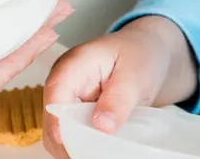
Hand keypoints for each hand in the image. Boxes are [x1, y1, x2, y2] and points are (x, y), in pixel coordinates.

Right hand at [42, 16, 197, 157]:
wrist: (147, 52)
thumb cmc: (139, 55)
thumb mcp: (135, 76)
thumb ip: (118, 100)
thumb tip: (101, 126)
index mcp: (74, 64)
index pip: (56, 92)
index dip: (57, 119)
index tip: (67, 142)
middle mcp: (63, 82)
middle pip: (53, 117)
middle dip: (68, 139)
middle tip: (94, 153)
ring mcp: (66, 99)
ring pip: (57, 132)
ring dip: (74, 146)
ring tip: (97, 153)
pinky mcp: (73, 113)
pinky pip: (69, 136)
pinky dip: (80, 145)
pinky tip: (96, 150)